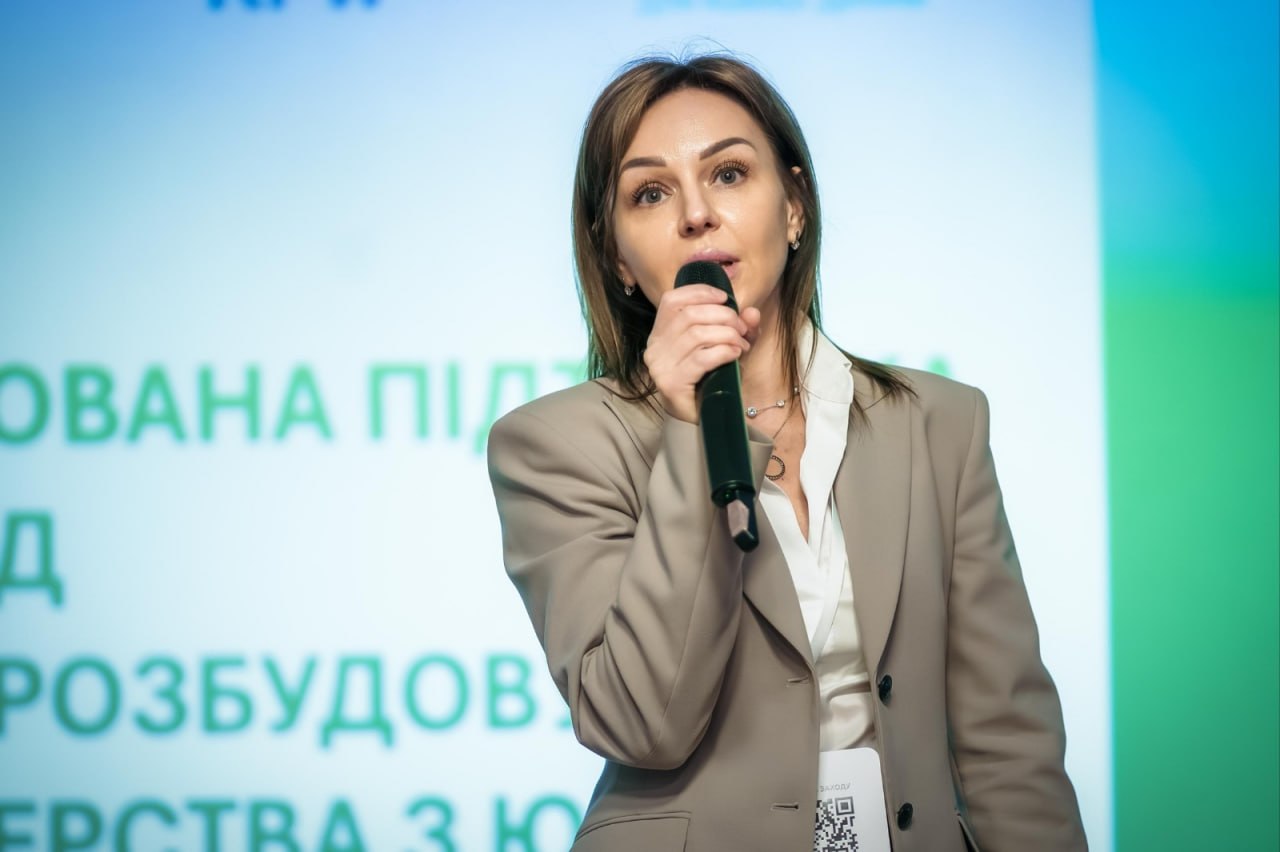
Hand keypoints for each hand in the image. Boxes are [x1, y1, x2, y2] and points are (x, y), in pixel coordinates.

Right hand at [643, 285, 759, 422]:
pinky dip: (724, 351)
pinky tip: (736, 354)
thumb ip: (740, 328)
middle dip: (723, 316)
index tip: (726, 298)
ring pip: (697, 335)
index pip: (671, 300)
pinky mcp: (671, 383)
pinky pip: (701, 358)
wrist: (702, 419)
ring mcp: (660, 366)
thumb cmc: (710, 379)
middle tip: (742, 329)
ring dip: (727, 335)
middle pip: (689, 315)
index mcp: (660, 333)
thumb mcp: (726, 346)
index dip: (700, 292)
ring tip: (741, 344)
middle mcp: (655, 347)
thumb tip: (752, 312)